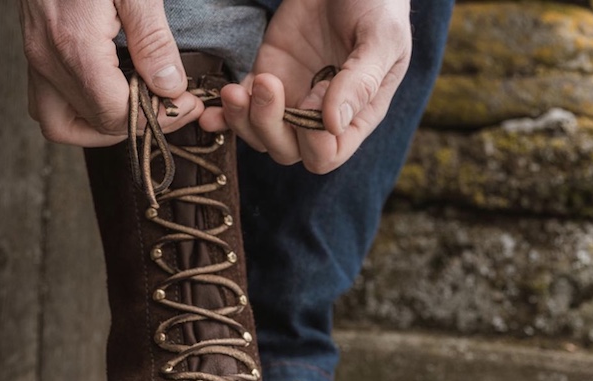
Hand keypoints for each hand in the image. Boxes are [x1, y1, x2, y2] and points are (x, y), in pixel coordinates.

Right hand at [18, 0, 201, 145]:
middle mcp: (48, 59)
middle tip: (172, 105)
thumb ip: (153, 39)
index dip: (158, 117)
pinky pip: (48, 103)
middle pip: (97, 124)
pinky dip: (78, 112)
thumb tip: (169, 87)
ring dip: (103, 128)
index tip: (186, 102)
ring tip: (139, 109)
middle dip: (140, 123)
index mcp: (75, 46)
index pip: (117, 114)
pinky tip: (110, 96)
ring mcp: (36, 58)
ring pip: (62, 125)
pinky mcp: (34, 51)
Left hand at [199, 0, 411, 172]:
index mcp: (355, 116)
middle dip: (271, 127)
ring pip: (259, 136)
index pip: (328, 153)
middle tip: (267, 85)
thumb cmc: (377, 7)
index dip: (313, 142)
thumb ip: (361, 82)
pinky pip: (240, 110)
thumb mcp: (381, 40)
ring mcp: (290, 99)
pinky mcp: (265, 78)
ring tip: (235, 92)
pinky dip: (223, 115)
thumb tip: (334, 124)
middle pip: (288, 151)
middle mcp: (320, 117)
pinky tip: (211, 111)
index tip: (311, 102)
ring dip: (243, 121)